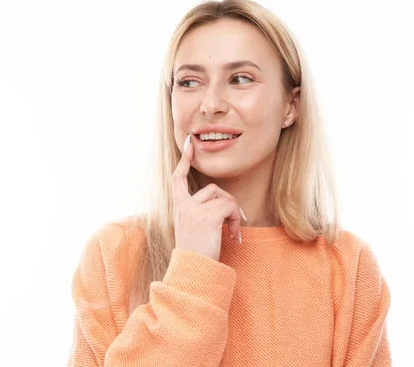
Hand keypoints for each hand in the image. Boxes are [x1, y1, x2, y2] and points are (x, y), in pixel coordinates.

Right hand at [171, 134, 243, 260]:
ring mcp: (194, 209)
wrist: (193, 270)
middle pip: (213, 189)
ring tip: (232, 232)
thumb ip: (201, 213)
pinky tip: (233, 235)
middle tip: (234, 223)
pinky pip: (230, 206)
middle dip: (227, 203)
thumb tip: (224, 205)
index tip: (189, 144)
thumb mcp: (193, 230)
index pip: (178, 179)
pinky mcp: (207, 215)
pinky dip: (236, 219)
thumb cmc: (196, 255)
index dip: (184, 161)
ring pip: (223, 197)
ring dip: (233, 213)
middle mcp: (183, 206)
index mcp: (178, 208)